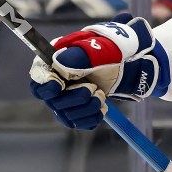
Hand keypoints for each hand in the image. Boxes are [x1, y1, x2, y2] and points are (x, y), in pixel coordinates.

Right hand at [29, 15, 160, 126]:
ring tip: (102, 96)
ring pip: (64, 115)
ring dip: (85, 108)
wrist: (134, 63)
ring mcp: (67, 98)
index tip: (59, 84)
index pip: (38, 76)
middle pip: (51, 100)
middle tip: (93, 89)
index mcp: (57, 60)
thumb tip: (60, 64)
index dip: (45, 83)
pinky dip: (91, 118)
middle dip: (73, 98)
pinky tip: (102, 107)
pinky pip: (77, 123)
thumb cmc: (116, 50)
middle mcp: (58, 80)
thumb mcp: (102, 48)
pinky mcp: (78, 111)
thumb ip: (80, 55)